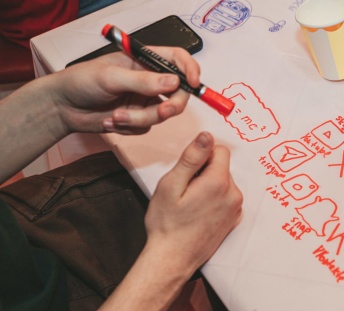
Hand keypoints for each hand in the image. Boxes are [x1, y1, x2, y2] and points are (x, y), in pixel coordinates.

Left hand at [52, 46, 199, 134]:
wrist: (63, 108)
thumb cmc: (81, 82)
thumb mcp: (111, 78)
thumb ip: (143, 81)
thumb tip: (174, 82)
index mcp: (144, 61)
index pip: (177, 60)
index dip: (190, 70)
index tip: (193, 84)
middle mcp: (149, 81)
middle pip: (178, 94)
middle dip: (170, 105)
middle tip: (161, 112)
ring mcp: (144, 100)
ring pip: (161, 115)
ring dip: (139, 119)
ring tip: (116, 116)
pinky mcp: (138, 119)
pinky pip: (147, 128)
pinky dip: (130, 127)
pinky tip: (111, 121)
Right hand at [144, 131, 242, 277]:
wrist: (173, 259)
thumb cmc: (167, 224)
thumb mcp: (171, 185)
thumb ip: (191, 158)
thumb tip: (206, 136)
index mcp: (219, 182)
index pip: (219, 150)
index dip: (201, 156)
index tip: (187, 172)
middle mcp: (233, 194)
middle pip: (222, 167)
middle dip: (204, 172)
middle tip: (185, 191)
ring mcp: (236, 209)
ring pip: (224, 183)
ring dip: (209, 186)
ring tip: (191, 204)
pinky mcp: (234, 220)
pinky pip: (226, 198)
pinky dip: (214, 200)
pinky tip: (199, 214)